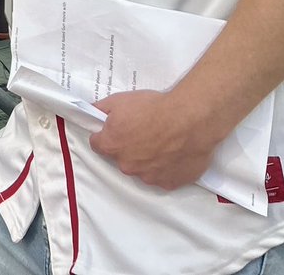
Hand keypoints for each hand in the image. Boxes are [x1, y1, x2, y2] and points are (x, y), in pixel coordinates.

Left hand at [90, 90, 219, 189]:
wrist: (191, 119)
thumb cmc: (155, 107)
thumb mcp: (120, 100)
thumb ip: (100, 109)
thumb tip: (91, 113)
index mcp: (112, 146)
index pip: (98, 144)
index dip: (106, 135)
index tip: (116, 129)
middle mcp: (127, 166)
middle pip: (121, 158)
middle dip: (128, 147)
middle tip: (144, 132)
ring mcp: (149, 177)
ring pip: (142, 169)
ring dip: (147, 159)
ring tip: (163, 143)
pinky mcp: (170, 183)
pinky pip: (163, 177)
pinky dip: (166, 168)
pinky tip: (174, 154)